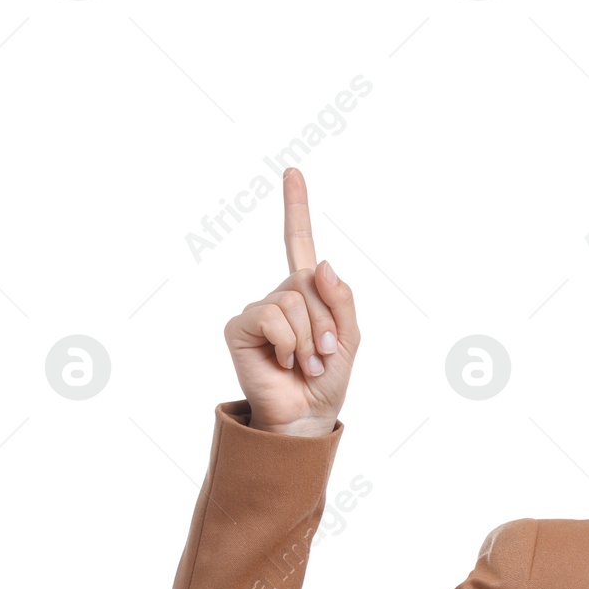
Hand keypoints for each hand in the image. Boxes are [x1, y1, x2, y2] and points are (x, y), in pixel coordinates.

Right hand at [222, 167, 358, 434]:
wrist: (306, 415)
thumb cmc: (326, 380)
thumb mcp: (349, 338)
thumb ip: (341, 299)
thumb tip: (321, 263)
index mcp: (305, 294)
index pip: (297, 244)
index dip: (295, 208)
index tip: (293, 172)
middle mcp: (278, 296)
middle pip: (308, 281)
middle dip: (326, 321)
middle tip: (323, 353)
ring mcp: (257, 310)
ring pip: (293, 300)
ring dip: (309, 337)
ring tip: (304, 362)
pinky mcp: (239, 326)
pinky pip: (273, 315)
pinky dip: (288, 341)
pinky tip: (283, 361)